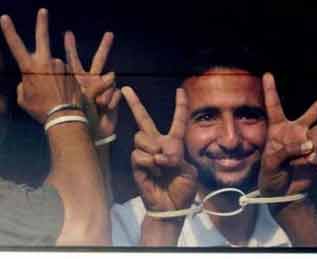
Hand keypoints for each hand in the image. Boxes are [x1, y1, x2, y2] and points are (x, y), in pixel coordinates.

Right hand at [0, 9, 81, 123]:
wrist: (65, 117)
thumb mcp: (25, 98)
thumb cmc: (41, 110)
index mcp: (30, 68)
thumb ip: (26, 83)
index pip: (16, 46)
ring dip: (54, 76)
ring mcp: (61, 66)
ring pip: (54, 66)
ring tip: (56, 94)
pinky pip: (64, 74)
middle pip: (42, 38)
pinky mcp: (72, 71)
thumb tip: (32, 78)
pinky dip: (63, 82)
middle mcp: (46, 63)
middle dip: (42, 23)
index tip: (5, 18)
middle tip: (43, 11)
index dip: (9, 32)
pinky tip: (64, 93)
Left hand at [64, 31, 120, 137]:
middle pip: (99, 60)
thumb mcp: (79, 99)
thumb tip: (113, 74)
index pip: (73, 60)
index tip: (68, 33)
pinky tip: (104, 110)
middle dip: (105, 47)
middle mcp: (92, 81)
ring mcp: (104, 89)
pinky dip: (110, 102)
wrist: (90, 132)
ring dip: (105, 94)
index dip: (71, 47)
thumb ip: (94, 86)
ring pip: (111, 79)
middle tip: (110, 34)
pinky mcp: (114, 97)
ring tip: (100, 105)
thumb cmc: (78, 117)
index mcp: (77, 80)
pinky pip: (115, 94)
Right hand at [122, 87, 197, 212]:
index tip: (180, 90)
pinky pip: (138, 154)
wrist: (171, 207)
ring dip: (154, 151)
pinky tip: (153, 173)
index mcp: (174, 144)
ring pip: (141, 137)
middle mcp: (157, 144)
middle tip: (126, 89)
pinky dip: (148, 164)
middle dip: (134, 103)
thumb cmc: (182, 189)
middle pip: (143, 119)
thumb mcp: (188, 171)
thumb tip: (160, 152)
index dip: (179, 106)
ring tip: (160, 166)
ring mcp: (145, 153)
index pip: (177, 121)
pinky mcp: (136, 163)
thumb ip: (177, 157)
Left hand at [259, 73, 316, 196]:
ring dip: (316, 147)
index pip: (274, 106)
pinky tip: (314, 168)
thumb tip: (308, 144)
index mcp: (277, 129)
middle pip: (314, 111)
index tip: (267, 74)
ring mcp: (310, 140)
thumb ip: (286, 151)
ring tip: (308, 163)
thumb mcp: (270, 164)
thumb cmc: (271, 177)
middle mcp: (296, 130)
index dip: (272, 90)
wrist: (284, 194)